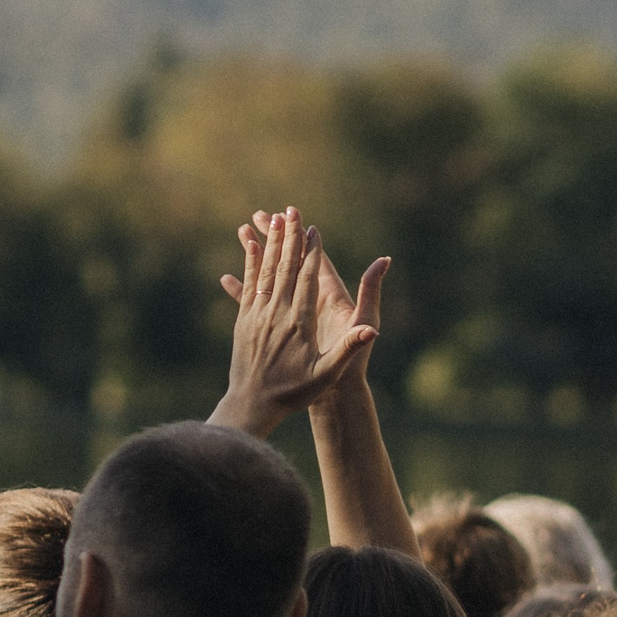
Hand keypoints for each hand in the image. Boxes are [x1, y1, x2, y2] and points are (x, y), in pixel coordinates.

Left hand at [210, 208, 376, 438]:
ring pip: (265, 272)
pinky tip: (250, 247)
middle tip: (289, 211)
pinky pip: (249, 285)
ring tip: (270, 219)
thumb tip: (372, 330)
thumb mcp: (328, 373)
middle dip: (288, 238)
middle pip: (283, 267)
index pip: (306, 279)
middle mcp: (276, 314)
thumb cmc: (295, 392)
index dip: (310, 254)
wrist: (252, 405)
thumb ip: (349, 348)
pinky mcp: (244, 320)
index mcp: (299, 322)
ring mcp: (257, 315)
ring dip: (269, 244)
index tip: (313, 230)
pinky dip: (251, 263)